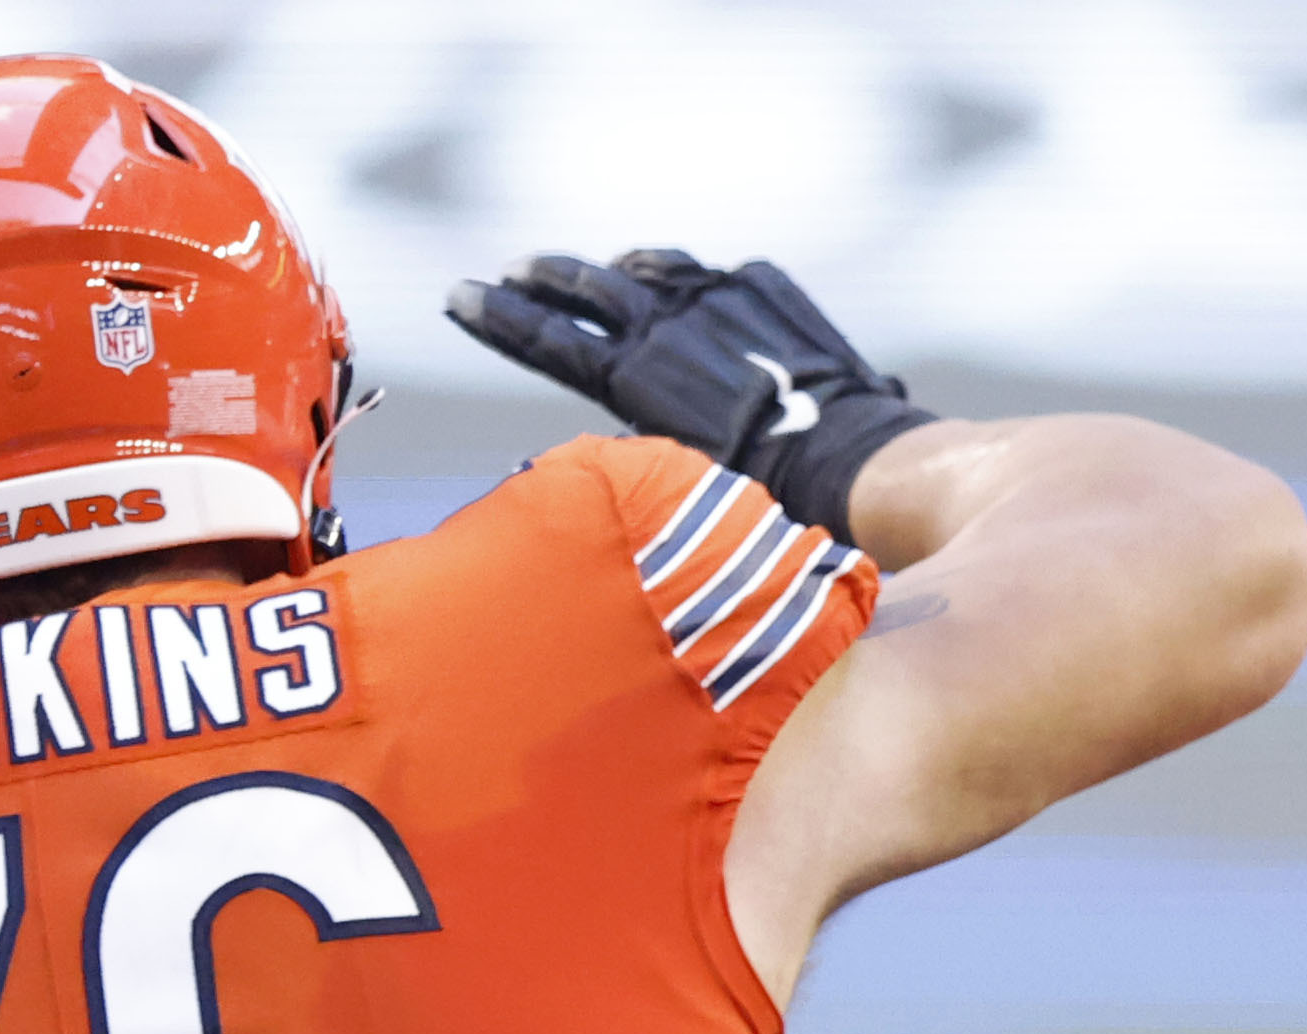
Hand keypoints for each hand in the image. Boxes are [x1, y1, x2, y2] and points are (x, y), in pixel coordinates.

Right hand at [445, 249, 930, 534]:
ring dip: (607, 272)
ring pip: (646, 269)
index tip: (457, 295)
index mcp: (634, 375)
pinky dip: (676, 276)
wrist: (849, 452)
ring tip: (586, 271)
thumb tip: (556, 471)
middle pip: (586, 288)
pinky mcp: (762, 284)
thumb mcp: (668, 481)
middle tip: (510, 272)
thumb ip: (616, 457)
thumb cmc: (755, 490)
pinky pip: (706, 272)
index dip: (496, 318)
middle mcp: (667, 324)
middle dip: (540, 279)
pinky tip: (665, 277)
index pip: (545, 339)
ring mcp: (718, 295)